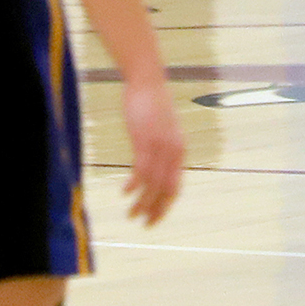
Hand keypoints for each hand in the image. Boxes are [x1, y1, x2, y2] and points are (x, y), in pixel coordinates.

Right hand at [119, 77, 183, 225]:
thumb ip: (161, 147)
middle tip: (144, 224)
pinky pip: (141, 170)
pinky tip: (125, 193)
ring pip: (153, 184)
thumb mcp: (161, 129)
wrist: (147, 81)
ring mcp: (160, 147)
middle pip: (166, 190)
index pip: (175, 187)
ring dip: (142, 203)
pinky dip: (134, 185)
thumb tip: (153, 161)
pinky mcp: (145, 140)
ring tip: (131, 215)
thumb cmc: (152, 103)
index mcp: (179, 151)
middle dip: (156, 210)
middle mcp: (173, 152)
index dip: (165, 206)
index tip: (154, 218)